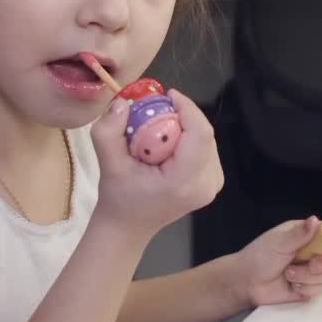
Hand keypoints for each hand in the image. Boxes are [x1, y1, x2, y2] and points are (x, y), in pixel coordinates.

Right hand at [90, 89, 224, 240]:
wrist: (128, 226)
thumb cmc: (118, 197)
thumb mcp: (108, 163)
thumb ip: (109, 130)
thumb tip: (122, 103)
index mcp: (185, 181)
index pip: (200, 133)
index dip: (187, 108)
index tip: (166, 95)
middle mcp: (207, 184)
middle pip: (204, 133)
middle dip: (182, 115)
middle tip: (157, 109)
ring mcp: (213, 185)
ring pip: (206, 138)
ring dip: (185, 126)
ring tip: (160, 127)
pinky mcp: (213, 182)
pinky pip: (206, 148)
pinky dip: (189, 138)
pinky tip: (169, 143)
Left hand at [228, 216, 321, 306]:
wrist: (246, 283)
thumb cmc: (259, 257)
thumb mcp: (278, 242)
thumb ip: (299, 234)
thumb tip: (315, 220)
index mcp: (304, 234)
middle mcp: (310, 251)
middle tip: (309, 264)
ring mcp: (309, 270)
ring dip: (307, 276)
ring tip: (288, 274)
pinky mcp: (307, 287)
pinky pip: (319, 289)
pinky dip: (306, 288)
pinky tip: (292, 286)